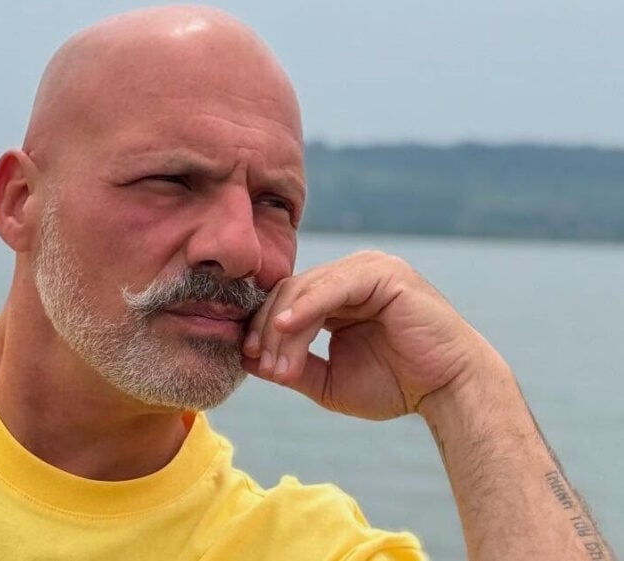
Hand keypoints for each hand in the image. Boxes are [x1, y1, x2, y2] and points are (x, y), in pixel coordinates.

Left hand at [241, 250, 497, 419]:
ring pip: (305, 290)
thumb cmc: (396, 385)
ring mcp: (368, 268)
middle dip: (268, 331)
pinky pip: (332, 286)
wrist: (448, 392)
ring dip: (284, 328)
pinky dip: (307, 307)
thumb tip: (249, 360)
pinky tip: (287, 327)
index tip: (248, 360)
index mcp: (338, 293)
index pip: (285, 301)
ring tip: (278, 365)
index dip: (262, 328)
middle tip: (262, 366)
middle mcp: (350, 275)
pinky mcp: (383, 273)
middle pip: (289, 292)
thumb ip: (292, 366)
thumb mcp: (329, 380)